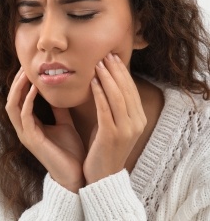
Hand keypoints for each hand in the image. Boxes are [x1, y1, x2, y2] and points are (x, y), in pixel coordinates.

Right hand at [5, 68, 85, 192]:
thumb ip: (59, 109)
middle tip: (24, 66)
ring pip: (12, 106)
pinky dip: (28, 100)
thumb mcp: (64, 123)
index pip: (19, 100)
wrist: (76, 174)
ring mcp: (26, 134)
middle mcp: (24, 128)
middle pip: (11, 100)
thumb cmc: (70, 150)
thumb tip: (59, 91)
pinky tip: (36, 89)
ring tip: (26, 73)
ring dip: (18, 88)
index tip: (29, 68)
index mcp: (30, 125)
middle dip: (16, 82)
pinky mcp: (32, 140)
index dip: (21, 84)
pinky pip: (25, 116)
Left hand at [83, 53, 146, 183]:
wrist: (102, 176)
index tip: (112, 57)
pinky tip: (93, 82)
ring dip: (107, 78)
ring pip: (117, 97)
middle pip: (126, 90)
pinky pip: (105, 109)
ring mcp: (126, 130)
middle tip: (105, 55)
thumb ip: (113, 106)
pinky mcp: (112, 135)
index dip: (122, 72)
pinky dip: (100, 94)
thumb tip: (105, 82)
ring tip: (98, 64)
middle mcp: (136, 123)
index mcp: (138, 119)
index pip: (131, 89)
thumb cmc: (104, 147)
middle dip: (115, 70)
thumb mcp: (113, 124)